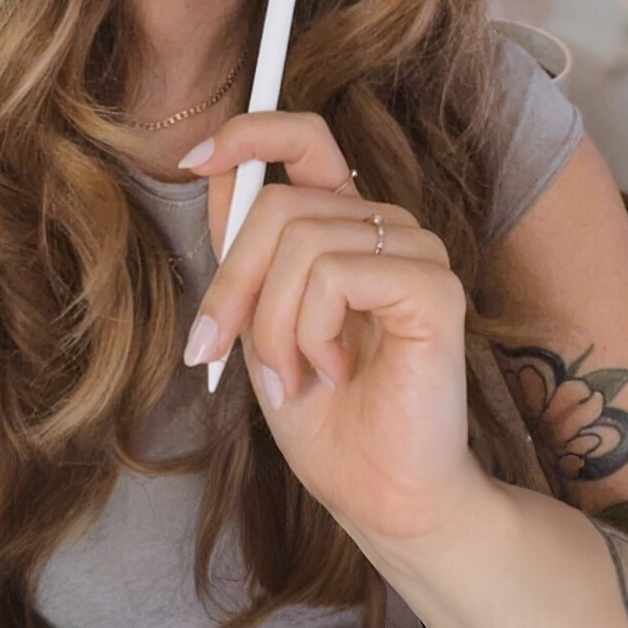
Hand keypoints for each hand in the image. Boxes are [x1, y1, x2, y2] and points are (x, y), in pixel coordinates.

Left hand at [179, 110, 495, 548]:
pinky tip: (334, 372)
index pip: (305, 138)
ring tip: (294, 376)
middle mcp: (383, 224)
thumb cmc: (325, 416)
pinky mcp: (433, 287)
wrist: (380, 494)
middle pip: (277, 201)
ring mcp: (415, 250)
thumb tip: (212, 171)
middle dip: (231, 282)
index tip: (194, 158)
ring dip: (271, 326)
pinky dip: (312, 332)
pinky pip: (335, 274)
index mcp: (344, 224)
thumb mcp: (258, 323)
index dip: (249, 133)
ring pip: (300, 241)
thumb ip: (242, 251)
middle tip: (217, 348)